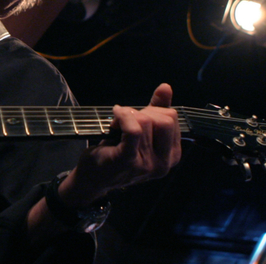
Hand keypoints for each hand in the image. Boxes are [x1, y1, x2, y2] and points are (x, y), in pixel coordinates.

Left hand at [61, 84, 181, 206]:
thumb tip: (166, 87)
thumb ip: (156, 111)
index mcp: (171, 155)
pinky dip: (123, 116)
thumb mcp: (141, 132)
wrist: (93, 177)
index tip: (136, 117)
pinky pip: (133, 130)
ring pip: (146, 122)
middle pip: (165, 120)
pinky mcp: (128, 161)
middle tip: (126, 119)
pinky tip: (115, 114)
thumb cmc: (116, 151)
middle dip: (144, 112)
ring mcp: (147, 164)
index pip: (173, 119)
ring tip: (116, 125)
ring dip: (127, 116)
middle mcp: (164, 163)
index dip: (153, 110)